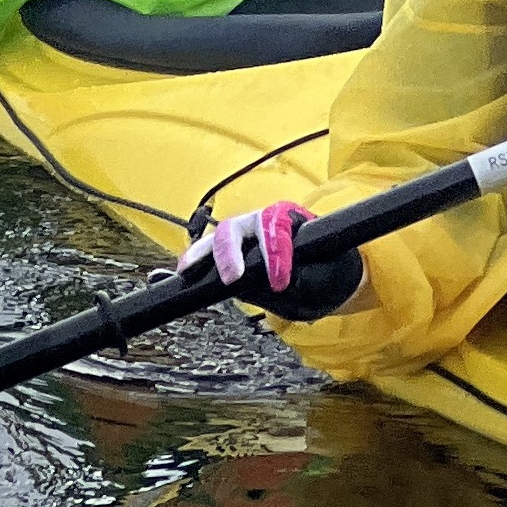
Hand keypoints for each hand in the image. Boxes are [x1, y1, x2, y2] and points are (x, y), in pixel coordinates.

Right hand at [180, 201, 363, 321]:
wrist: (326, 275)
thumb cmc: (325, 273)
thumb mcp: (320, 278)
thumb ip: (299, 280)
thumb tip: (271, 285)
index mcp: (290, 220)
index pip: (277, 229)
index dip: (276, 254)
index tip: (279, 282)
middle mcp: (263, 221)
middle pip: (239, 226)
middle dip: (232, 251)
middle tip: (232, 278)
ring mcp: (245, 234)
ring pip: (221, 237)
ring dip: (203, 252)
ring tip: (188, 269)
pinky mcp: (232, 251)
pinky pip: (211, 252)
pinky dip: (196, 260)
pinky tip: (180, 272)